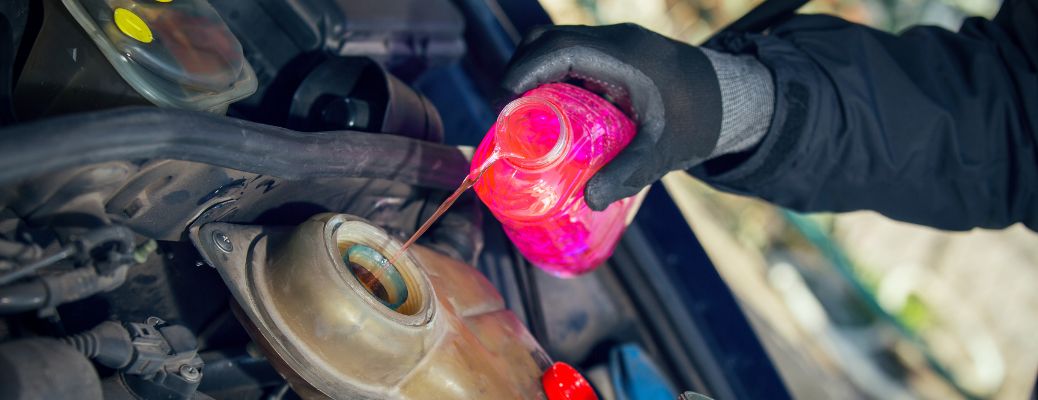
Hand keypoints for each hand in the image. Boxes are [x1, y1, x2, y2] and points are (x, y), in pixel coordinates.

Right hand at [502, 23, 722, 210]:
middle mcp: (615, 41)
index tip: (502, 105)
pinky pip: (573, 55)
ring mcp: (616, 44)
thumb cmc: (699, 122)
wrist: (734, 99)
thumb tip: (588, 199)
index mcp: (622, 56)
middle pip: (547, 41)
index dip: (522, 73)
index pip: (557, 50)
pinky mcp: (617, 55)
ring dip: (534, 73)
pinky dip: (552, 77)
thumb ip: (627, 173)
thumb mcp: (662, 151)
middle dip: (518, 72)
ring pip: (557, 45)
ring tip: (521, 116)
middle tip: (504, 114)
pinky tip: (551, 113)